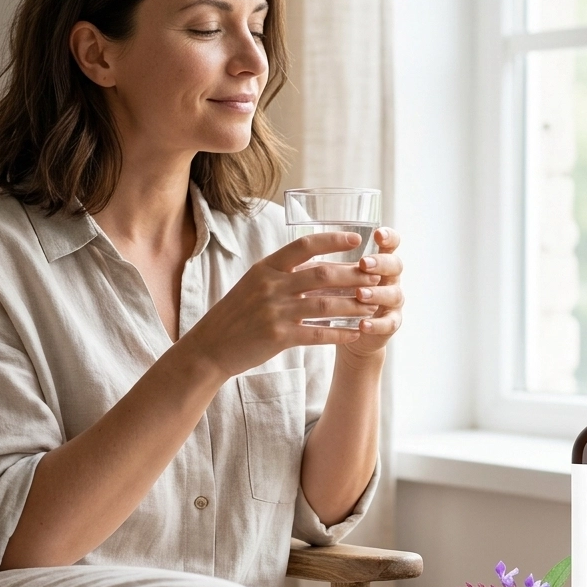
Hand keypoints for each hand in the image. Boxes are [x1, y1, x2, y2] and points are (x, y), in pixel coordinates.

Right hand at [179, 231, 381, 378]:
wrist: (210, 347)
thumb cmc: (235, 315)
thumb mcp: (254, 285)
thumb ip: (282, 274)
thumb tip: (316, 264)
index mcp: (266, 268)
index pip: (304, 245)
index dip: (332, 240)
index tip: (356, 238)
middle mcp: (271, 286)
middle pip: (322, 274)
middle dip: (353, 275)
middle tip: (376, 276)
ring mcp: (275, 311)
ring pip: (325, 304)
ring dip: (353, 305)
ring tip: (373, 307)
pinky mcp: (278, 337)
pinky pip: (317, 333)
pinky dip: (339, 333)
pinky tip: (354, 334)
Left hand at [339, 227, 403, 364]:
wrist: (350, 332)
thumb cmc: (337, 298)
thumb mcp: (330, 279)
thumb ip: (326, 266)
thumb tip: (300, 251)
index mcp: (378, 262)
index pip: (391, 242)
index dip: (388, 236)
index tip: (377, 233)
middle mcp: (389, 278)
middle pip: (396, 265)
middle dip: (380, 263)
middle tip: (363, 264)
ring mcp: (392, 302)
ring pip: (394, 294)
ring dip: (377, 293)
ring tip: (360, 294)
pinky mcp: (390, 324)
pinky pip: (389, 324)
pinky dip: (376, 325)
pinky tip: (362, 325)